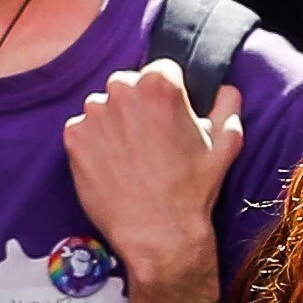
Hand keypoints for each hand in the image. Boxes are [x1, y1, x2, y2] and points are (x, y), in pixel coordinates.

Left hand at [66, 59, 244, 288]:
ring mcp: (94, 114)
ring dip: (114, 122)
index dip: (170, 95)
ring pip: (103, 106)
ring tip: (130, 155)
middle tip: (150, 139)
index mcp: (160, 84)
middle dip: (138, 105)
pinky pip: (82, 129)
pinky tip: (112, 165)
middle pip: (128, 84)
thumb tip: (227, 89)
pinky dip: (94, 143)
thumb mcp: (227, 144)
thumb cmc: (194, 189)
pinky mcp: (74, 137)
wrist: (158, 233)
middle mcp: (122, 90)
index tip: (171, 118)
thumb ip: (229, 106)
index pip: (162, 69)